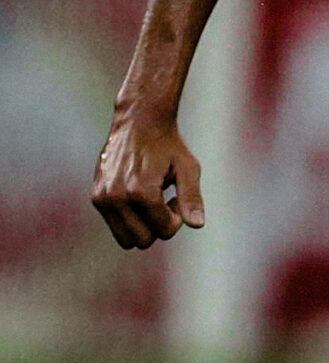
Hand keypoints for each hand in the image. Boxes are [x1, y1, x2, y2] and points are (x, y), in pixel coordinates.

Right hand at [91, 106, 203, 249]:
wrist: (139, 122)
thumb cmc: (168, 144)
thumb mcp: (188, 167)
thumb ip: (192, 197)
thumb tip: (198, 225)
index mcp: (141, 192)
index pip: (163, 230)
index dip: (177, 219)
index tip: (177, 198)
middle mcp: (117, 198)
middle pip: (142, 240)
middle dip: (159, 226)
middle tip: (167, 200)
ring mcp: (103, 198)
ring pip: (126, 238)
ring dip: (144, 226)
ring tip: (153, 201)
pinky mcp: (96, 197)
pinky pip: (115, 225)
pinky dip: (131, 219)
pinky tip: (140, 197)